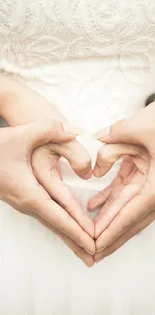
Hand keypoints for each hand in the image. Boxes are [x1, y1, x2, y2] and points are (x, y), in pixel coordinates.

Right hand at [0, 75, 94, 265]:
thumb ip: (50, 130)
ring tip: (84, 250)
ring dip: (69, 237)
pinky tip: (68, 229)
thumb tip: (75, 131)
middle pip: (57, 227)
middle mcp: (28, 203)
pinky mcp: (25, 199)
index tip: (93, 244)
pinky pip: (47, 217)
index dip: (78, 231)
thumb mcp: (23, 134)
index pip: (60, 217)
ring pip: (52, 224)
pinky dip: (61, 226)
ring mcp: (26, 203)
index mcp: (31, 193)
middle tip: (94, 259)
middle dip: (76, 242)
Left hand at [88, 103, 154, 261]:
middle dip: (110, 237)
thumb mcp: (141, 127)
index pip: (130, 214)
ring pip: (127, 208)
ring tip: (90, 235)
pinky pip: (126, 192)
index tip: (95, 245)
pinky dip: (110, 199)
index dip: (111, 231)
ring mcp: (151, 185)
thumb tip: (96, 155)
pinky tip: (94, 205)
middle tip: (91, 252)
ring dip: (109, 221)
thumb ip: (114, 139)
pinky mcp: (145, 176)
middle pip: (130, 220)